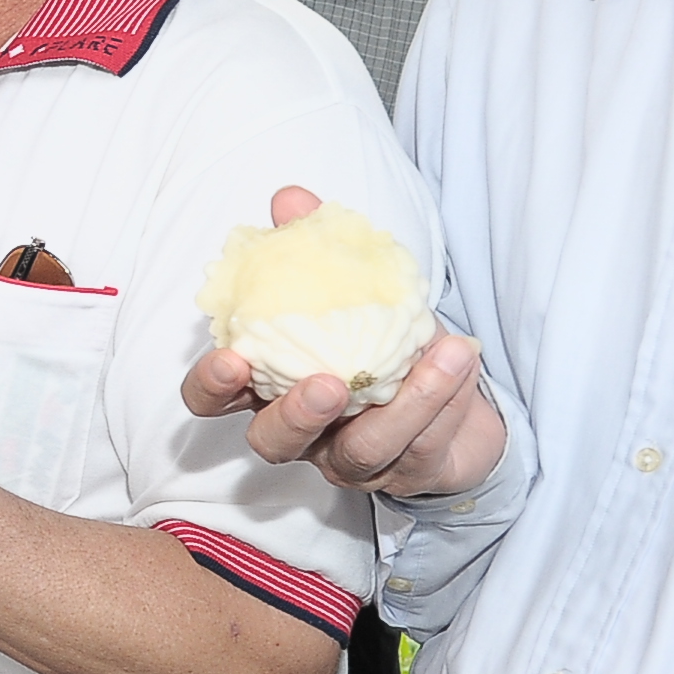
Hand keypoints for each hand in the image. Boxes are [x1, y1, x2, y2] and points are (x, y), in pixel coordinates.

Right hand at [182, 185, 507, 498]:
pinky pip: (421, 447)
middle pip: (272, 444)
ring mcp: (349, 457)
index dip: (211, 386)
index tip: (231, 360)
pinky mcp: (407, 473)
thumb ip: (315, 245)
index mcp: (269, 384)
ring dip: (405, 403)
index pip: (213, 398)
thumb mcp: (354, 284)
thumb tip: (290, 200)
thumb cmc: (385, 335)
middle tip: (327, 383)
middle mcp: (300, 430)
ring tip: (442, 349)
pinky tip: (462, 357)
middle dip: (295, 417)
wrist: (456, 384)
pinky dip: (444, 399)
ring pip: (360, 451)